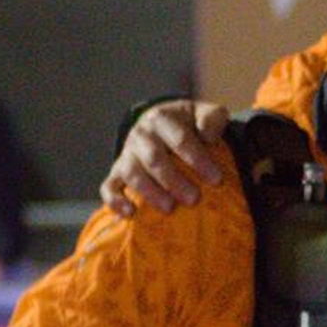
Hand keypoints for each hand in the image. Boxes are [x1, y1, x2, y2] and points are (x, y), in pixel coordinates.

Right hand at [101, 101, 229, 217]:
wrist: (162, 125)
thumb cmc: (189, 124)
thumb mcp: (203, 114)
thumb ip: (212, 118)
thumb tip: (208, 136)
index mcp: (161, 118)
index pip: (180, 139)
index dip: (198, 159)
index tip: (216, 179)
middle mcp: (140, 135)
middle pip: (154, 159)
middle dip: (174, 180)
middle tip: (194, 199)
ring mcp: (127, 153)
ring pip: (132, 173)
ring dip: (150, 192)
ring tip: (169, 208)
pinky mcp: (117, 172)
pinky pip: (109, 187)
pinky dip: (116, 200)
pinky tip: (131, 213)